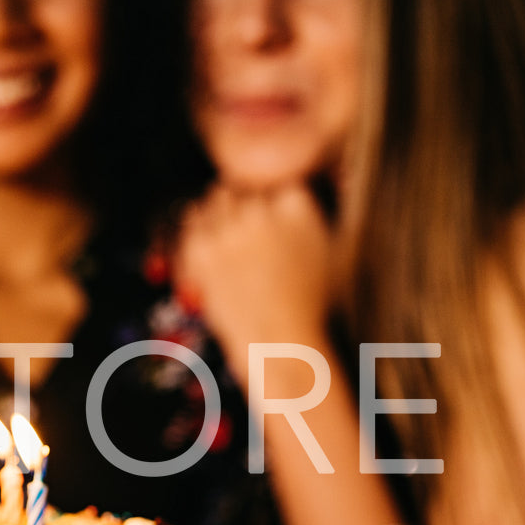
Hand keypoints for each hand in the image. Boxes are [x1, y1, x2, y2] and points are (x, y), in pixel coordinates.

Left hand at [172, 183, 335, 384]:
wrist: (279, 341)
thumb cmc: (310, 302)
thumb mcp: (331, 248)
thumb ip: (313, 215)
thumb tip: (303, 193)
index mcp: (296, 203)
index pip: (277, 183)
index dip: (273, 203)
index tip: (273, 223)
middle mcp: (260, 209)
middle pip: (244, 189)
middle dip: (246, 206)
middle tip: (248, 234)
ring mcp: (228, 227)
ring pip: (216, 199)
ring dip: (221, 213)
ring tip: (231, 241)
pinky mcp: (201, 248)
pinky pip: (192, 221)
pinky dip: (199, 228)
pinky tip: (211, 246)